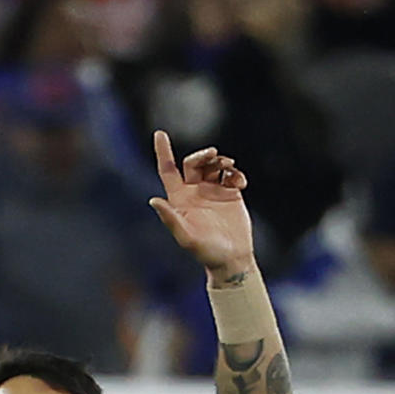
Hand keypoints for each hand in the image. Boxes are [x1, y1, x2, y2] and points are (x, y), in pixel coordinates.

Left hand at [149, 130, 254, 281]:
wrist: (231, 259)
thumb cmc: (206, 252)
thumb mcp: (186, 237)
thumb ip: (170, 219)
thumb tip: (153, 200)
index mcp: (180, 199)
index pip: (168, 170)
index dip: (163, 152)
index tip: (159, 133)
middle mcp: (194, 192)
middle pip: (194, 163)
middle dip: (203, 155)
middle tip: (214, 155)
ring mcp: (213, 191)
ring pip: (213, 165)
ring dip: (221, 162)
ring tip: (229, 167)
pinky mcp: (230, 193)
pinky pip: (231, 174)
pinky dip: (235, 173)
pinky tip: (241, 181)